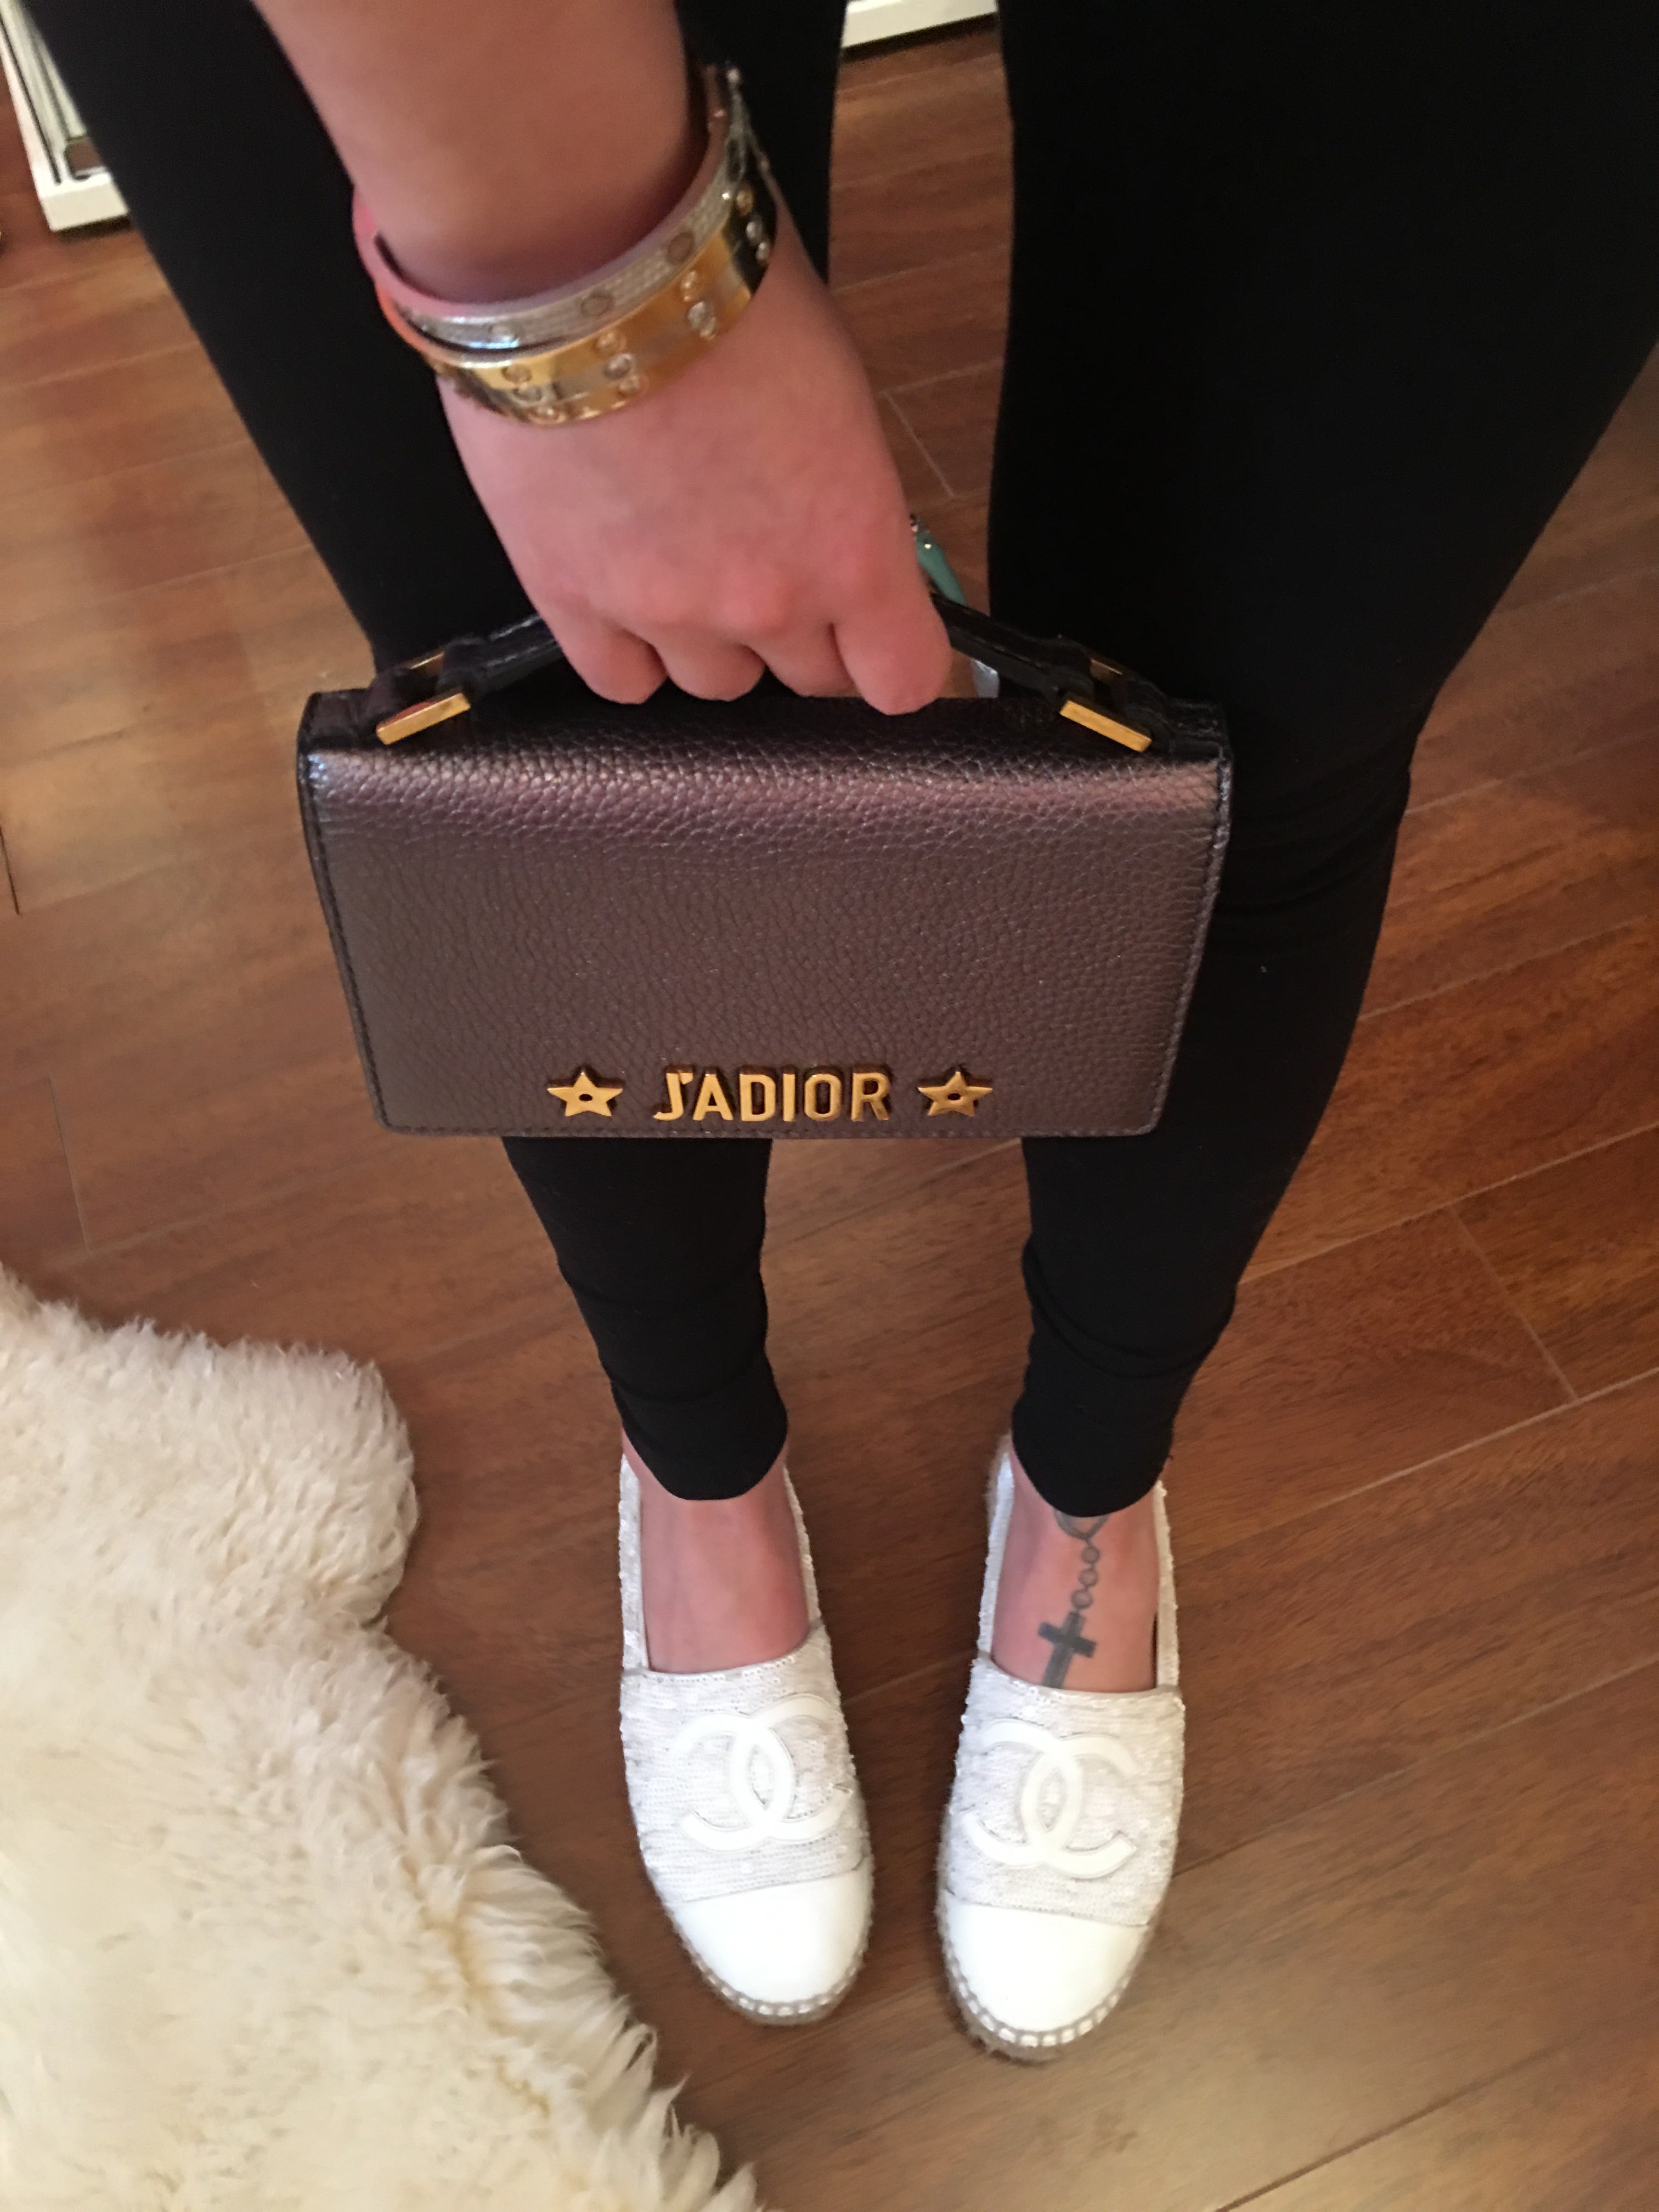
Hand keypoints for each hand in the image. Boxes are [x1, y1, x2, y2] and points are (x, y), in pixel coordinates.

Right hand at [440, 214, 951, 711]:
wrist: (587, 261)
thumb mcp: (838, 391)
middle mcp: (767, 603)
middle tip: (775, 563)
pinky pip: (620, 680)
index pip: (903, 678)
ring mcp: (665, 613)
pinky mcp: (572, 601)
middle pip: (810, 680)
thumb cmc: (727, 291)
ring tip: (688, 562)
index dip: (894, 657)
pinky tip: (626, 600)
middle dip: (805, 633)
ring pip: (714, 683)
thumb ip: (846, 495)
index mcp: (854, 551)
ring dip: (715, 641)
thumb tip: (839, 530)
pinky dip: (632, 653)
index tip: (883, 637)